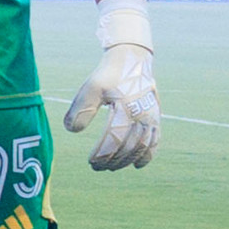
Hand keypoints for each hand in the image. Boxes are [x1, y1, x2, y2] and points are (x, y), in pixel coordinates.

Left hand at [64, 41, 158, 169]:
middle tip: (96, 168)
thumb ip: (81, 109)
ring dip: (127, 160)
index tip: (90, 162)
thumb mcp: (90, 88)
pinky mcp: (156, 118)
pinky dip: (148, 155)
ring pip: (143, 147)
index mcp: (127, 109)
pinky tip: (138, 165)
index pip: (114, 139)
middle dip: (112, 161)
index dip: (103, 154)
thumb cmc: (108, 75)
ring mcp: (152, 118)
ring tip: (111, 168)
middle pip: (129, 147)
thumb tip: (71, 131)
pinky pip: (155, 140)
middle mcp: (143, 115)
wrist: (132, 60)